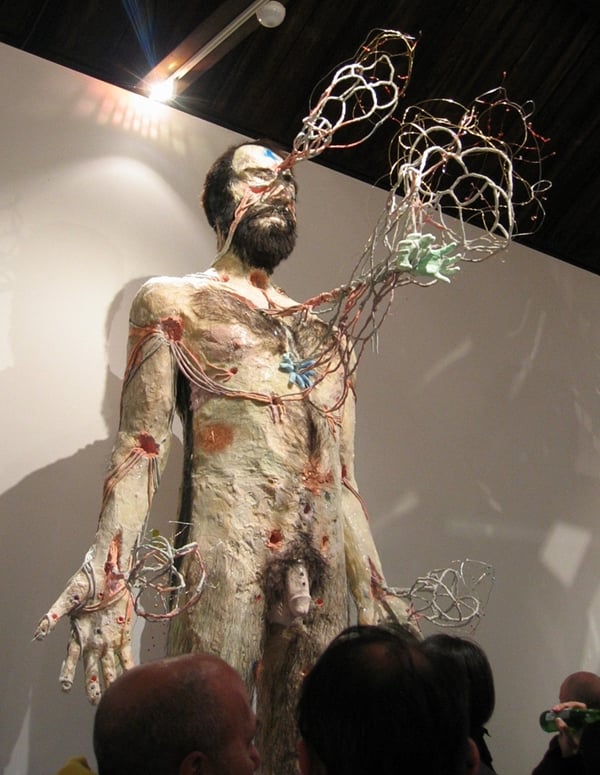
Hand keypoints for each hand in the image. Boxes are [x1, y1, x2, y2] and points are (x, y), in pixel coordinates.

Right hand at [33, 563, 134, 703]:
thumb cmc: (84, 583)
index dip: (67, 672)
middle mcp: (93, 641)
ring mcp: (109, 639)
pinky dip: (128, 665)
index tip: (64, 687)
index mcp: (78, 634)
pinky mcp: (123, 634)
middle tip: (94, 701)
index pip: (71, 658)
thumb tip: (38, 634)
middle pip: (92, 667)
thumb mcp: (68, 598)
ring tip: (113, 696)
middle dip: (93, 684)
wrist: (107, 571)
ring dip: (111, 680)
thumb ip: (53, 615)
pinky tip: (132, 677)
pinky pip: (126, 653)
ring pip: (109, 665)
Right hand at [551, 701, 586, 757]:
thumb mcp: (569, 738)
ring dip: (559, 707)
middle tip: (556, 709)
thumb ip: (565, 730)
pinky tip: (552, 711)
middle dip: (563, 706)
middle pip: (571, 706)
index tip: (566, 706)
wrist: (566, 751)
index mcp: (581, 721)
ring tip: (553, 710)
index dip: (574, 705)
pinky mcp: (564, 719)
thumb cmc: (571, 745)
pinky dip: (556, 710)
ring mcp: (570, 718)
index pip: (581, 708)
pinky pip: (561, 711)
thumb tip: (558, 719)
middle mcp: (577, 718)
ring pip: (565, 708)